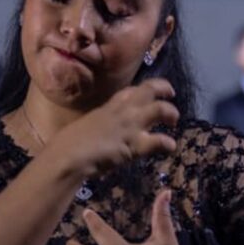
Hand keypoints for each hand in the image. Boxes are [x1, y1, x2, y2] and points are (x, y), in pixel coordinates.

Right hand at [51, 79, 179, 176]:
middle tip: (171, 96)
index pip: (132, 90)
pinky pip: (160, 141)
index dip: (146, 88)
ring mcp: (132, 125)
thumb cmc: (69, 143)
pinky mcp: (136, 144)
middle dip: (164, 89)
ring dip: (171, 113)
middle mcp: (124, 110)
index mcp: (109, 105)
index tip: (153, 91)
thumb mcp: (86, 125)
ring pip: (161, 109)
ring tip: (174, 121)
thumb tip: (101, 131)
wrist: (70, 155)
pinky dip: (168, 144)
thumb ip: (99, 124)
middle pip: (150, 89)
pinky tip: (171, 148)